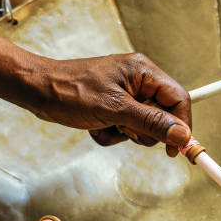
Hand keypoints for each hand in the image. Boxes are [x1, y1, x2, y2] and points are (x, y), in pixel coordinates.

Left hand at [29, 53, 191, 156]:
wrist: (38, 90)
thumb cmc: (70, 91)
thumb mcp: (114, 109)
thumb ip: (151, 122)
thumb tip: (181, 134)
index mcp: (143, 72)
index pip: (178, 99)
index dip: (182, 125)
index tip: (178, 149)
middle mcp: (138, 81)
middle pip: (163, 116)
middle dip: (143, 130)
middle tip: (123, 127)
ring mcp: (126, 95)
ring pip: (143, 127)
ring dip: (124, 133)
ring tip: (104, 124)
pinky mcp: (114, 107)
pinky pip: (125, 129)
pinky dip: (111, 134)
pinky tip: (95, 125)